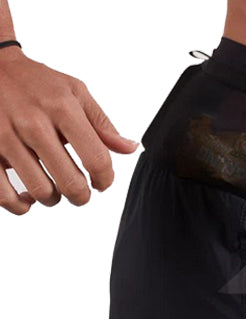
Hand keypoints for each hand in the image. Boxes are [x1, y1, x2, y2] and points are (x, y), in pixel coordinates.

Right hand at [0, 48, 138, 214]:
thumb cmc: (37, 82)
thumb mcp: (76, 92)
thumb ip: (102, 125)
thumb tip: (130, 148)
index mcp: (62, 108)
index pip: (97, 159)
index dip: (106, 180)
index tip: (102, 183)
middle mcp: (34, 124)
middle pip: (71, 183)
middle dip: (82, 196)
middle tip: (80, 192)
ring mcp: (4, 137)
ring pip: (41, 192)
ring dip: (53, 199)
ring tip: (54, 190)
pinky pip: (3, 194)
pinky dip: (19, 205)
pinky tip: (27, 198)